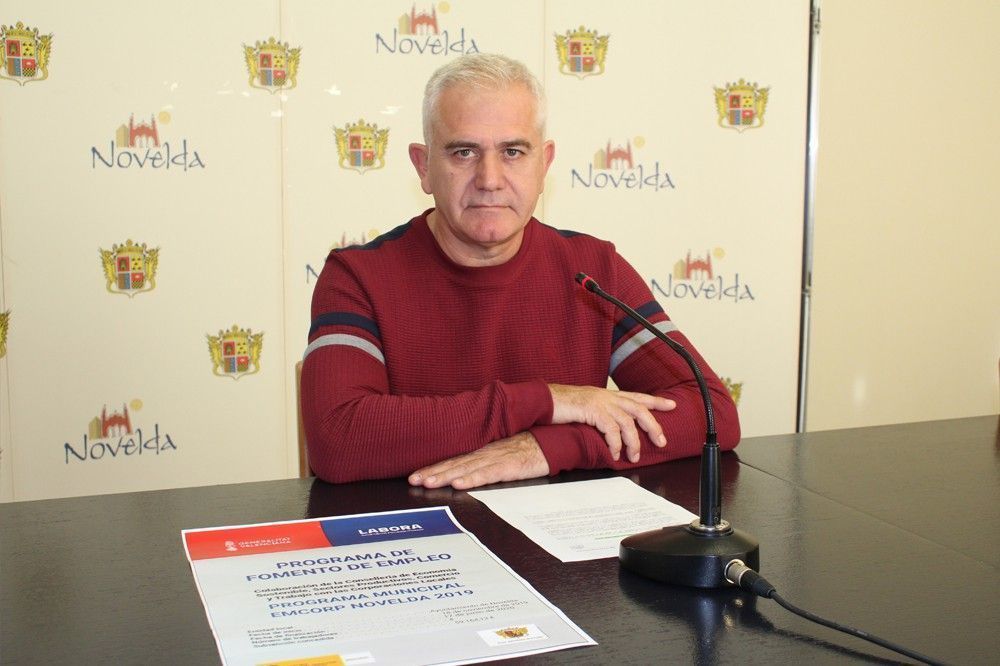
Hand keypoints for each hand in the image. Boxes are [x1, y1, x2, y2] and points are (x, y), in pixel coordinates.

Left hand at [408, 432, 548, 489]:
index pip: (453, 459)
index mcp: (482, 450)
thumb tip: (465, 471)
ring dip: (445, 476)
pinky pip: (488, 474)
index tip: (416, 474)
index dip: (434, 467)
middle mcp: (485, 452)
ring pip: (466, 468)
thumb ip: (485, 461)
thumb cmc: (529, 448)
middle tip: (413, 479)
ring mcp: (497, 459)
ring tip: (428, 482)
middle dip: (432, 472)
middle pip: (454, 463)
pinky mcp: (510, 467)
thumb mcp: (503, 453)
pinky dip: (472, 479)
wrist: (552, 441)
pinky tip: (459, 484)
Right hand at [548, 384, 674, 462]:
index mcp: (608, 395)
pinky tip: (615, 454)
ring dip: (634, 442)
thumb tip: (611, 428)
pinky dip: (616, 444)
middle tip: (661, 441)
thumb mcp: (587, 406)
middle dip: (653, 426)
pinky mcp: (593, 410)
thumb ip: (601, 413)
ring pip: (628, 422)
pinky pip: (611, 430)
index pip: (638, 396)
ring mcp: (601, 402)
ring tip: (633, 456)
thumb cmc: (563, 405)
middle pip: (639, 409)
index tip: (672, 405)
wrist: (545, 400)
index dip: (656, 401)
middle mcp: (608, 396)